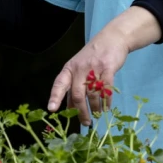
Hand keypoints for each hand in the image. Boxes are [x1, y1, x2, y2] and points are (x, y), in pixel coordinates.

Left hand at [47, 7, 160, 124]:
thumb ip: (73, 87)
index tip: (51, 109)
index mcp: (69, 69)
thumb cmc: (92, 58)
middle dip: (81, 112)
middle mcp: (79, 68)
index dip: (55, 97)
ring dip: (95, 108)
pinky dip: (106, 101)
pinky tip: (106, 108)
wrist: (111, 39)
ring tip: (97, 115)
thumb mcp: (78, 69)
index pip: (59, 84)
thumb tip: (68, 108)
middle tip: (85, 123)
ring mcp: (94, 68)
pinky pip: (106, 89)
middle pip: (78, 94)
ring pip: (93, 94)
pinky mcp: (108, 68)